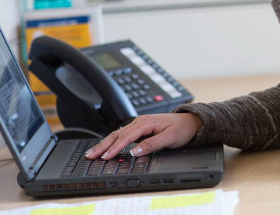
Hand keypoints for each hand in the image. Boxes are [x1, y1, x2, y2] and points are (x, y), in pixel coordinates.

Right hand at [85, 113, 203, 159]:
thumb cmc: (181, 129)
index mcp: (145, 122)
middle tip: (90, 155)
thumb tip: (135, 152)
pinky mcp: (140, 129)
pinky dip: (113, 142)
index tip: (105, 157)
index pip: (126, 137)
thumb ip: (152, 144)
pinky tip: (106, 147)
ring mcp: (139, 124)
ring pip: (118, 134)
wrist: (189, 122)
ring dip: (105, 144)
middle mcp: (140, 122)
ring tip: (92, 152)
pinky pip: (123, 135)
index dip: (115, 148)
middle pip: (117, 134)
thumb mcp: (169, 138)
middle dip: (102, 146)